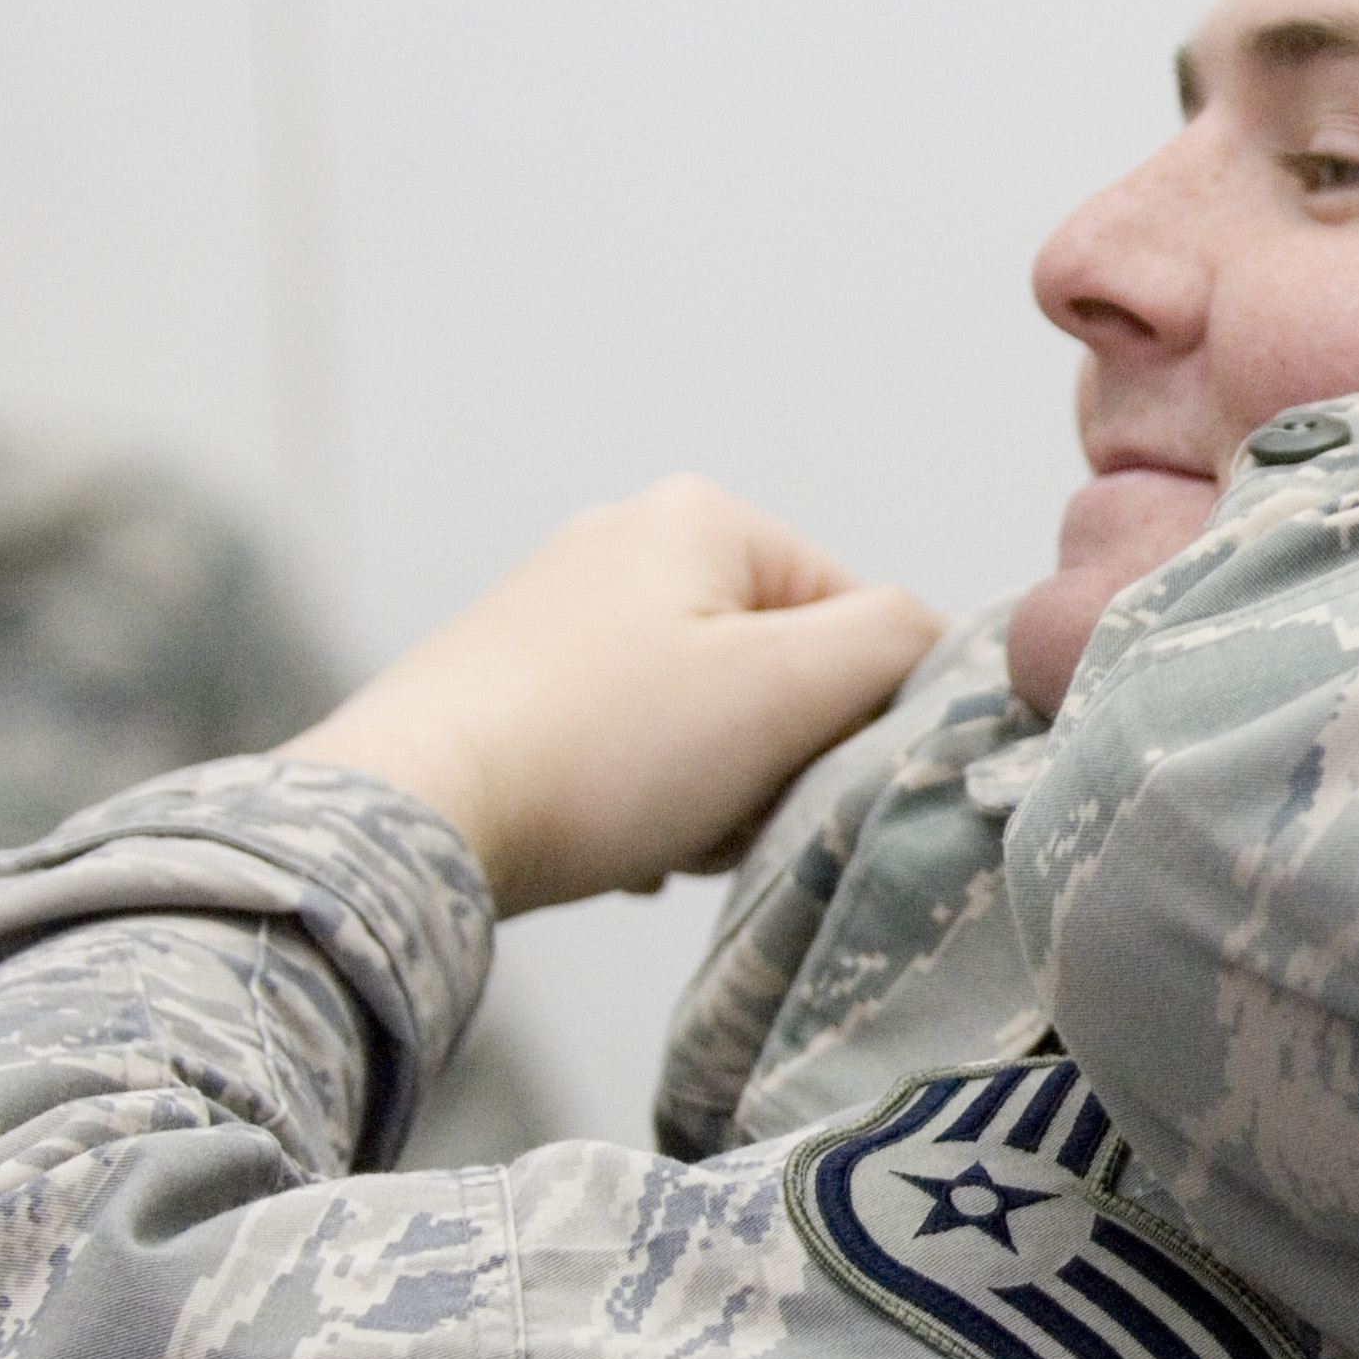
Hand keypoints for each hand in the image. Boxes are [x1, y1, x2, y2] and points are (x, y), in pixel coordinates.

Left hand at [289, 477, 941, 914]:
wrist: (411, 819)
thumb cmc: (603, 750)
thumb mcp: (784, 688)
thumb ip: (896, 644)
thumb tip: (946, 641)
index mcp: (704, 517)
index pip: (859, 614)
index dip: (856, 713)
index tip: (801, 776)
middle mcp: (628, 540)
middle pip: (779, 668)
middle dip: (773, 759)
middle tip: (726, 814)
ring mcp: (561, 611)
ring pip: (708, 717)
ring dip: (712, 792)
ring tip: (662, 833)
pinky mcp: (513, 682)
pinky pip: (632, 745)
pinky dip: (644, 800)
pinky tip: (614, 841)